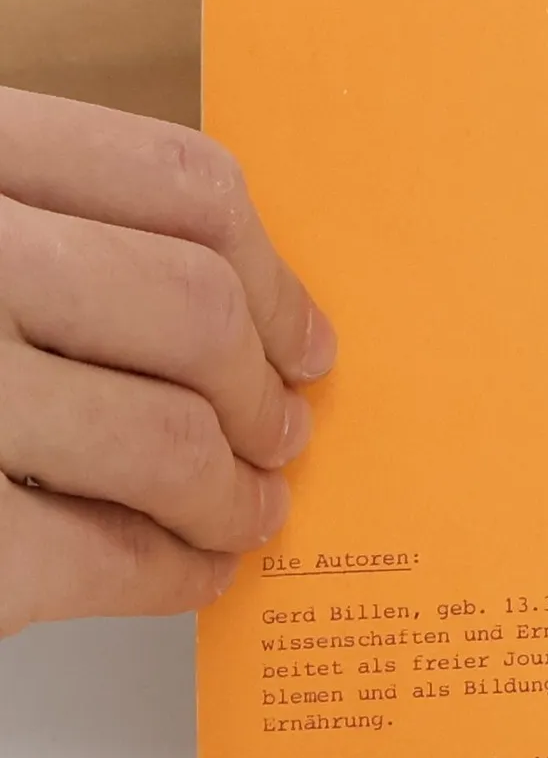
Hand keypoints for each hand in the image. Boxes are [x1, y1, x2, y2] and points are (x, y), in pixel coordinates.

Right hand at [0, 87, 332, 633]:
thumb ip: (33, 222)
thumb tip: (231, 313)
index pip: (181, 182)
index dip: (271, 274)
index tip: (303, 335)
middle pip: (196, 309)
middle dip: (264, 391)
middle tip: (282, 433)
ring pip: (173, 439)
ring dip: (237, 493)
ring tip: (247, 512)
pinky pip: (106, 558)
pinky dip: (174, 575)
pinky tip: (190, 573)